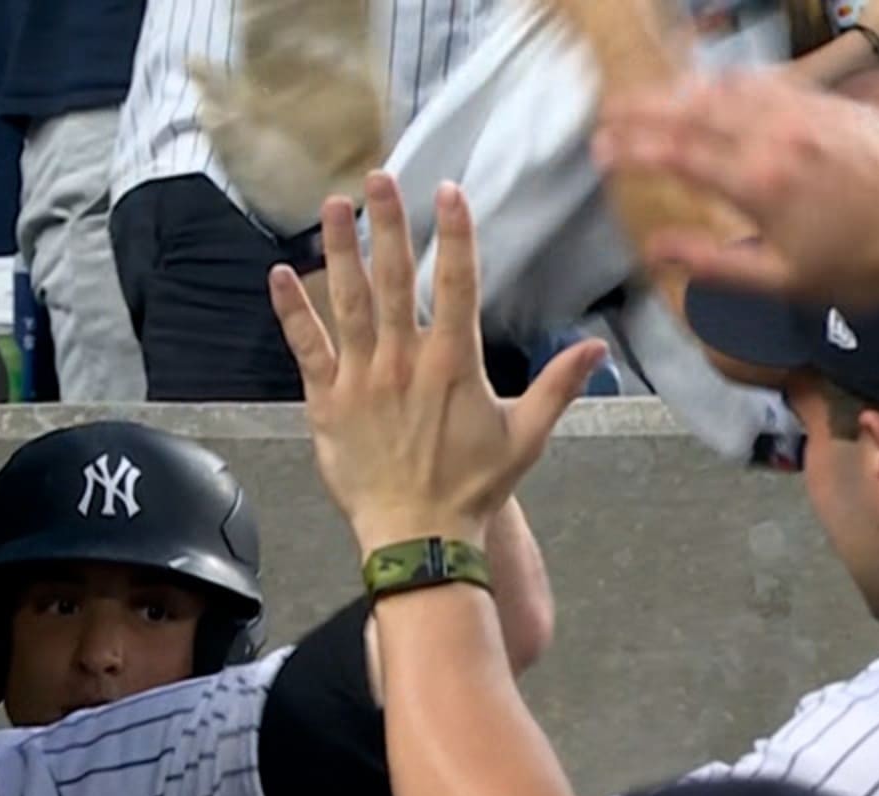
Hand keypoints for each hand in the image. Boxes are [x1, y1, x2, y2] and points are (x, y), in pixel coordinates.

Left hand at [268, 174, 602, 555]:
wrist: (418, 536)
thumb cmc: (472, 490)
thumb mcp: (526, 437)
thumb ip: (559, 386)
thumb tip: (599, 347)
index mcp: (454, 363)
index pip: (456, 283)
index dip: (453, 234)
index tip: (447, 191)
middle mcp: (404, 362)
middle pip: (394, 279)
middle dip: (387, 223)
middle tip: (378, 176)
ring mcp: (361, 379)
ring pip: (348, 302)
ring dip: (341, 250)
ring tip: (335, 204)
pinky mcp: (327, 402)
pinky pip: (306, 347)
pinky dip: (292, 310)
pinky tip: (279, 274)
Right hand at [594, 71, 878, 307]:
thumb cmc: (863, 268)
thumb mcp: (781, 282)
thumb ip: (713, 263)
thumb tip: (657, 248)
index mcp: (760, 182)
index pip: (677, 153)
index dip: (632, 148)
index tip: (600, 148)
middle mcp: (781, 136)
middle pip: (696, 109)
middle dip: (646, 107)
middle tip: (611, 110)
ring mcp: (810, 115)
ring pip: (734, 87)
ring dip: (687, 88)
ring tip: (656, 94)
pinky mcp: (836, 108)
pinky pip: (775, 81)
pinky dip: (737, 80)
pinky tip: (723, 85)